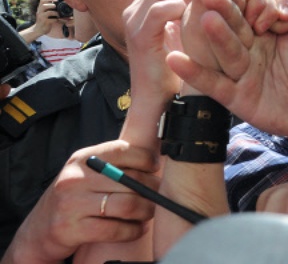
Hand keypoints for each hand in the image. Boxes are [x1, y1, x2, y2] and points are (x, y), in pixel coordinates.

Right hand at [2, 141, 157, 263]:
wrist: (37, 231)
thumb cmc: (72, 198)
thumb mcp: (86, 173)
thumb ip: (113, 164)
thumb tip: (153, 160)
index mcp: (83, 159)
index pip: (122, 150)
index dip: (145, 158)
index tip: (155, 168)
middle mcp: (76, 178)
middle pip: (130, 180)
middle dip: (151, 189)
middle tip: (158, 195)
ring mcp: (72, 204)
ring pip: (126, 204)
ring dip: (146, 211)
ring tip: (149, 212)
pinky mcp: (72, 229)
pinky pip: (115, 229)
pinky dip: (132, 230)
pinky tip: (137, 229)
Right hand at [19, 0, 58, 42]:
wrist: (38, 29)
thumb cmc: (43, 20)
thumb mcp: (43, 13)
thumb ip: (48, 8)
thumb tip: (57, 3)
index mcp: (39, 8)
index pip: (42, 0)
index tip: (55, 0)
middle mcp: (39, 12)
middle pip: (44, 5)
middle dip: (52, 5)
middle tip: (56, 8)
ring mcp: (41, 17)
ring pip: (48, 12)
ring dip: (55, 12)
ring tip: (58, 14)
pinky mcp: (44, 22)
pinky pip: (51, 20)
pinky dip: (56, 19)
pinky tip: (57, 20)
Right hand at [121, 0, 209, 146]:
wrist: (158, 102)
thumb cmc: (176, 69)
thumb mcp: (185, 32)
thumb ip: (189, 11)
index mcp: (145, 6)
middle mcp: (136, 10)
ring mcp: (135, 22)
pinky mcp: (140, 38)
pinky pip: (158, 12)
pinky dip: (178, 5)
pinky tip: (195, 6)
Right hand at [169, 0, 287, 139]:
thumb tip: (268, 6)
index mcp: (262, 26)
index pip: (245, 3)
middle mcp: (247, 45)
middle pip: (230, 21)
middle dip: (221, 5)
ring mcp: (241, 71)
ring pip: (223, 49)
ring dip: (214, 34)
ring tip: (206, 18)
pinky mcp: (237, 97)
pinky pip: (213, 84)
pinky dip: (194, 73)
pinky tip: (175, 59)